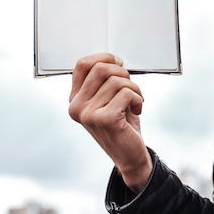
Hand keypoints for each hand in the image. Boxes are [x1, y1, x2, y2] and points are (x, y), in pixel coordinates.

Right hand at [68, 53, 152, 192]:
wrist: (129, 156)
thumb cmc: (121, 125)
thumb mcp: (108, 100)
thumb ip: (104, 81)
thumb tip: (113, 60)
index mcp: (75, 99)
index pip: (82, 64)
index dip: (104, 57)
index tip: (119, 63)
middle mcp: (76, 106)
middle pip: (100, 68)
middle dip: (123, 73)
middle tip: (130, 88)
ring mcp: (88, 114)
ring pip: (116, 80)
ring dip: (134, 88)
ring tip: (135, 101)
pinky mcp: (104, 119)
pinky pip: (126, 93)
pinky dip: (138, 99)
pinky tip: (137, 111)